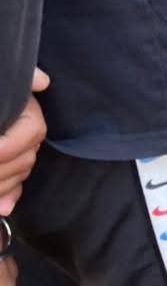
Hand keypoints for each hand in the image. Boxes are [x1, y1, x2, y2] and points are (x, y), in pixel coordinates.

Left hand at [0, 68, 48, 215]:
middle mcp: (26, 131)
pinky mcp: (7, 165)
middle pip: (25, 158)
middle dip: (1, 171)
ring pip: (20, 174)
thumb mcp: (3, 79)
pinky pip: (15, 184)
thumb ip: (25, 78)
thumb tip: (43, 80)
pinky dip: (8, 197)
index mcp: (27, 110)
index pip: (31, 131)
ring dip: (2, 185)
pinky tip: (1, 207)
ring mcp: (18, 150)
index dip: (9, 146)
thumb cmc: (0, 89)